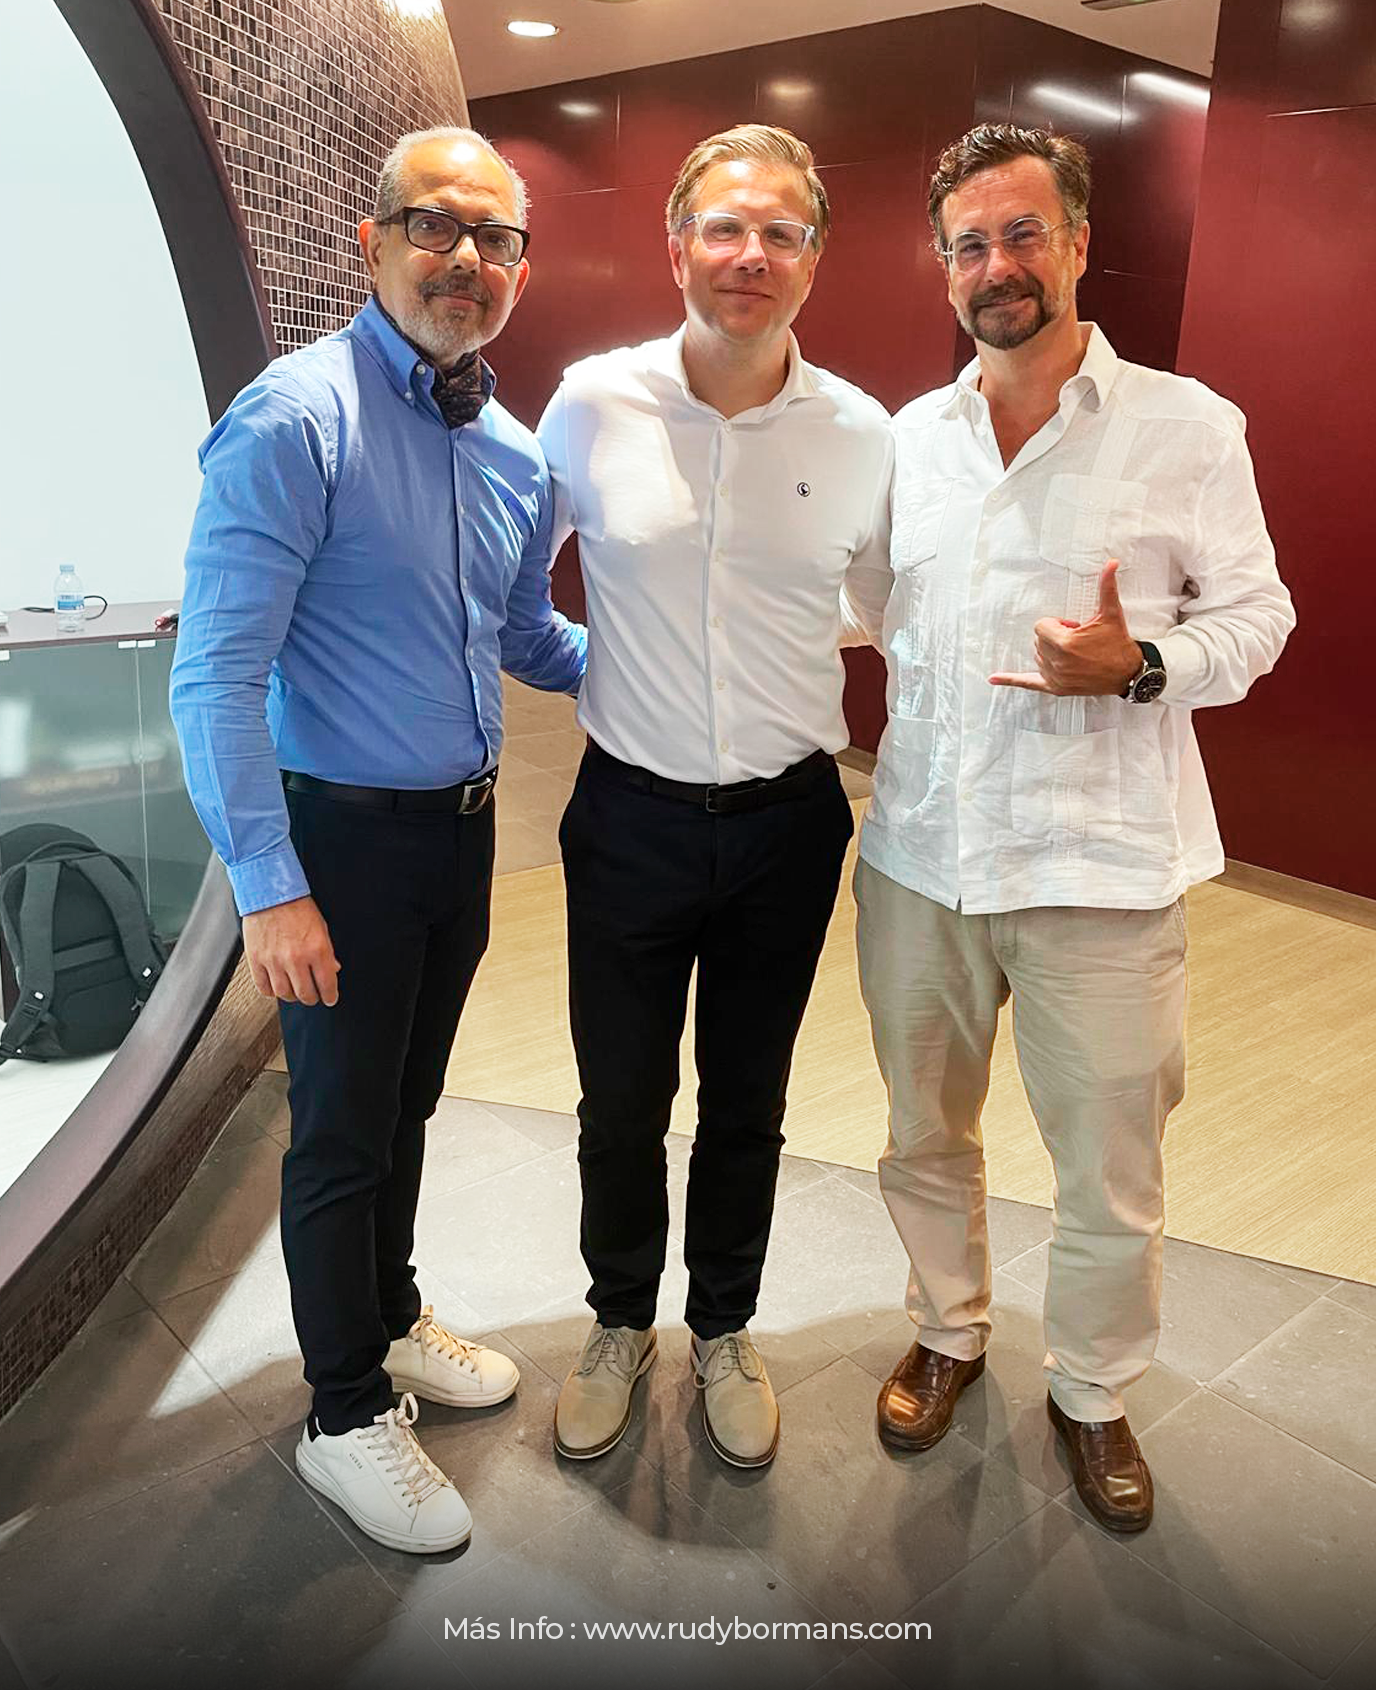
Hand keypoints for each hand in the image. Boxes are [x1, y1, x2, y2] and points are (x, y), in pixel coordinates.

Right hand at [242, 895, 339, 1005]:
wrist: (270, 892)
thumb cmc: (297, 906)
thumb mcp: (322, 928)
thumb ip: (327, 953)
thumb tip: (333, 970)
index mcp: (317, 949)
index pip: (327, 985)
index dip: (330, 996)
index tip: (330, 998)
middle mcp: (295, 958)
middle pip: (305, 995)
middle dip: (312, 998)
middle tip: (313, 995)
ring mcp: (274, 960)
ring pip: (284, 994)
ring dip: (292, 996)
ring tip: (295, 991)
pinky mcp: (256, 960)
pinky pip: (264, 987)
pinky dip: (271, 991)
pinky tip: (277, 986)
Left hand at [989, 560, 1142, 696]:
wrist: (1128, 673)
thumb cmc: (1118, 643)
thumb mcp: (1111, 614)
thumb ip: (1106, 588)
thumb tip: (1111, 563)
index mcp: (1065, 644)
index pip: (1041, 626)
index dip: (1057, 624)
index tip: (1074, 627)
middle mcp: (1057, 662)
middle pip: (1038, 641)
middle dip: (1055, 637)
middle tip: (1078, 640)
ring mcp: (1055, 677)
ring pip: (1038, 656)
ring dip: (1050, 651)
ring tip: (1074, 653)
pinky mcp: (1056, 688)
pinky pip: (1028, 683)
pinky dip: (1010, 680)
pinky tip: (992, 679)